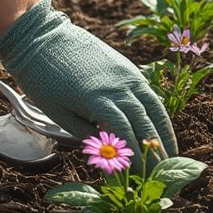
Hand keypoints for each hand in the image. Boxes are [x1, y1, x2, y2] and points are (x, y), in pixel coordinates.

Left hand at [0, 0, 176, 159]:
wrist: (41, 37)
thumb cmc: (42, 78)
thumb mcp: (58, 113)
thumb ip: (85, 133)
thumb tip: (106, 154)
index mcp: (98, 101)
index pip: (126, 134)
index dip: (136, 157)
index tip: (143, 174)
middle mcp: (118, 87)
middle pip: (145, 122)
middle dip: (156, 149)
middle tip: (164, 170)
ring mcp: (126, 75)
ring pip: (153, 106)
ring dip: (164, 131)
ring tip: (171, 151)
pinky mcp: (126, 67)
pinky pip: (148, 92)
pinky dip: (157, 111)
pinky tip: (159, 124)